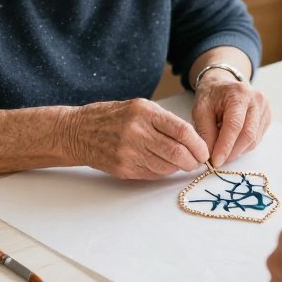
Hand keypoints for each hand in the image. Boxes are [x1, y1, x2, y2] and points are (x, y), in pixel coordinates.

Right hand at [67, 99, 208, 179]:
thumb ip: (164, 121)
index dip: (198, 144)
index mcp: (144, 112)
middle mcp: (137, 132)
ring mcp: (129, 152)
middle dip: (192, 161)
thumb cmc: (111, 117)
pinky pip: (152, 174)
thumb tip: (192, 139)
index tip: (204, 151)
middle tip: (196, 161)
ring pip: (167, 167)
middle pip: (177, 153)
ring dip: (177, 168)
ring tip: (178, 162)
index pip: (182, 131)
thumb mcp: (138, 107)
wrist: (77, 132)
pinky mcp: (123, 168)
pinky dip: (162, 172)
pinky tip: (160, 164)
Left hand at [192, 75, 271, 167]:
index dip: (225, 146)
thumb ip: (205, 132)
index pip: (234, 125)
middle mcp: (256, 100)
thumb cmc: (211, 96)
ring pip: (253, 140)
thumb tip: (210, 156)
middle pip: (248, 135)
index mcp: (239, 93)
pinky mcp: (267, 117)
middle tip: (218, 161)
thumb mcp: (200, 109)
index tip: (215, 161)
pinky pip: (257, 139)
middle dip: (232, 152)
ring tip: (222, 148)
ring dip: (237, 150)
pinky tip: (232, 142)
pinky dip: (243, 146)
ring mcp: (265, 109)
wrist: (223, 84)